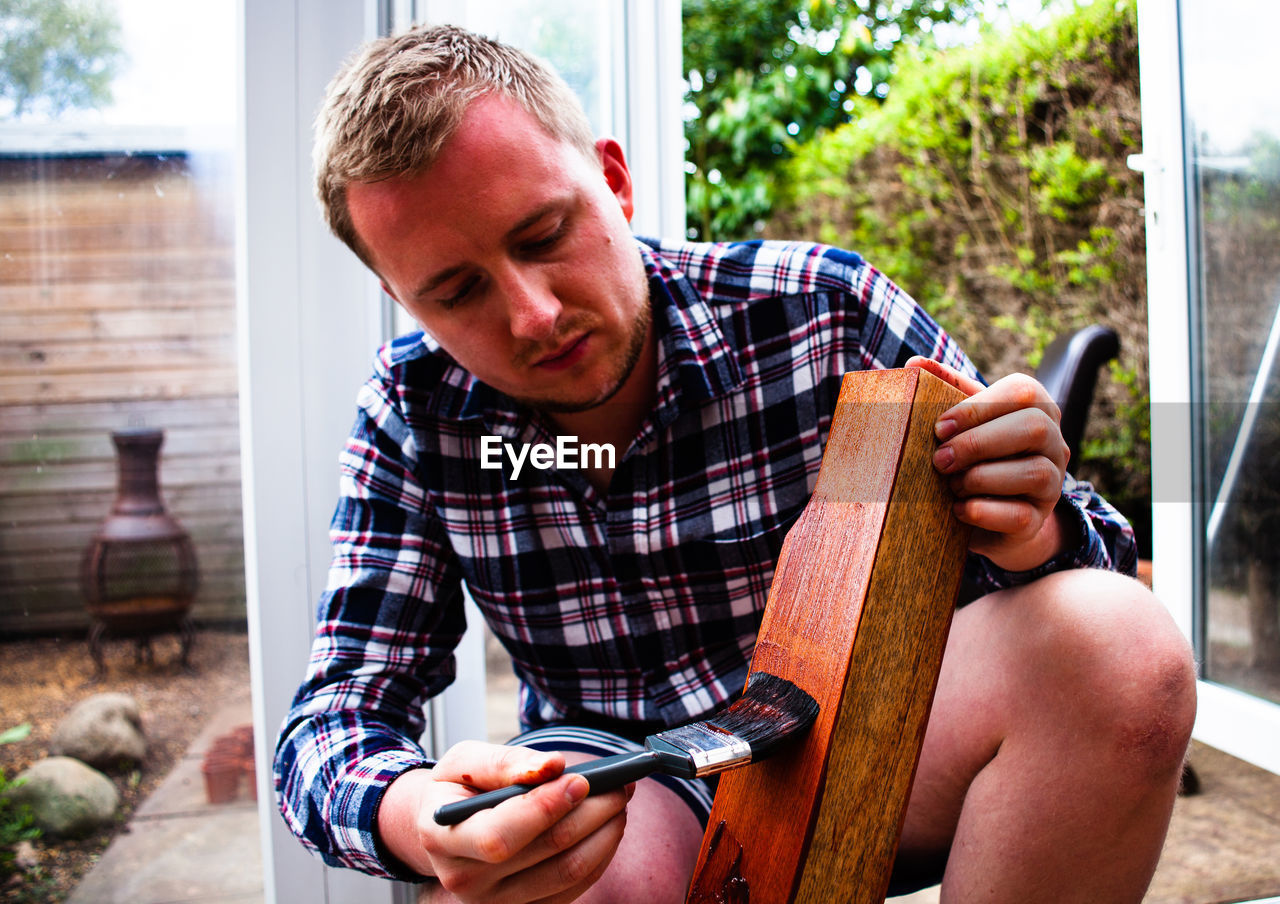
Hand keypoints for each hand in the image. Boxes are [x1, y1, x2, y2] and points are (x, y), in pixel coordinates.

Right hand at [377, 741, 631, 903]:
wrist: (443, 829)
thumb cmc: (455, 789)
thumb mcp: (463, 763)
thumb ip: (504, 762)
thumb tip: (552, 766)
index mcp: (444, 838)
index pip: (500, 836)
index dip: (545, 808)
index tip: (581, 780)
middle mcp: (467, 880)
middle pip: (547, 850)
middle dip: (592, 811)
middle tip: (618, 784)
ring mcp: (495, 903)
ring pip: (569, 870)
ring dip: (605, 832)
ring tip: (618, 800)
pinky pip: (574, 887)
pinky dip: (600, 853)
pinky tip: (607, 826)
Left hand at [905, 356, 1069, 571]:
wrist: (989, 515)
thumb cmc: (973, 455)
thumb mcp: (962, 421)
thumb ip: (944, 389)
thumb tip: (914, 364)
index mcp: (1037, 409)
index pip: (1023, 393)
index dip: (979, 408)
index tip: (940, 428)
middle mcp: (1055, 443)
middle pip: (1034, 428)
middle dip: (979, 443)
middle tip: (939, 460)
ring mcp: (1053, 485)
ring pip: (1033, 472)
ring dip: (981, 478)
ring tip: (951, 485)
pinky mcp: (1038, 521)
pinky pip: (1019, 515)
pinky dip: (982, 511)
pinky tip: (958, 509)